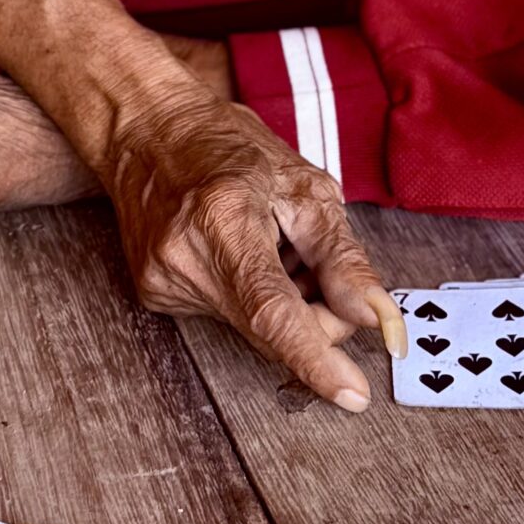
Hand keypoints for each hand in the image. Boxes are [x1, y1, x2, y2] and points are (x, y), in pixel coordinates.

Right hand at [95, 72, 406, 408]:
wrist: (147, 129)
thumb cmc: (227, 145)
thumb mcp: (302, 183)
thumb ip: (341, 257)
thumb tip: (376, 318)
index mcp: (223, 218)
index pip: (272, 311)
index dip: (315, 358)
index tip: (352, 394)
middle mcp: (184, 257)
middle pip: (268, 329)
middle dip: (314, 317)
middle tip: (318, 267)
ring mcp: (161, 281)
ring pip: (249, 328)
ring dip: (279, 303)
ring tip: (266, 241)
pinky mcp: (153, 295)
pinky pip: (223, 316)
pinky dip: (247, 296)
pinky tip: (235, 250)